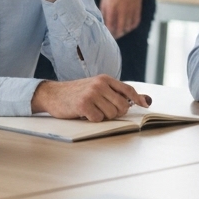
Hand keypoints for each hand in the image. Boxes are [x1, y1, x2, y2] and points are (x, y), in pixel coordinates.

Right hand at [31, 75, 150, 121]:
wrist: (53, 94)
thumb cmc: (76, 93)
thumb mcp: (95, 87)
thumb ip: (112, 92)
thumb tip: (137, 100)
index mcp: (104, 79)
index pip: (127, 89)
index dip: (138, 98)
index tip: (145, 105)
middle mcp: (99, 84)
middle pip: (122, 106)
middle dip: (116, 113)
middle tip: (104, 111)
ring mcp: (92, 94)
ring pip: (111, 114)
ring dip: (103, 116)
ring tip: (92, 110)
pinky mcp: (83, 105)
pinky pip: (98, 119)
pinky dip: (92, 119)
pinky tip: (84, 113)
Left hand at [100, 0, 141, 37]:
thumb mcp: (104, 1)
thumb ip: (104, 13)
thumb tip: (103, 23)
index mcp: (111, 9)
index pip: (110, 27)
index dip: (109, 33)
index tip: (108, 34)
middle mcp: (122, 12)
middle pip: (120, 30)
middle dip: (116, 34)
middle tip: (114, 35)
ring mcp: (130, 11)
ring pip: (128, 28)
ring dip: (124, 31)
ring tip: (121, 30)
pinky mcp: (137, 10)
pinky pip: (135, 23)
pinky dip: (131, 26)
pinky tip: (128, 25)